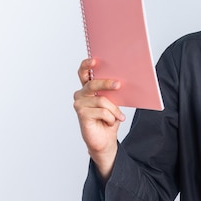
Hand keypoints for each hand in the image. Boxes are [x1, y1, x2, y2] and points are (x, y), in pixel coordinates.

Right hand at [73, 58, 125, 179]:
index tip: (94, 60)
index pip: (84, 72)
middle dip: (106, 83)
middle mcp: (81, 94)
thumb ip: (112, 91)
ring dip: (114, 110)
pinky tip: (111, 122)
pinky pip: (102, 111)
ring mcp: (80, 104)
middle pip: (92, 84)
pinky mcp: (82, 115)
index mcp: (88, 88)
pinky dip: (111, 117)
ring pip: (102, 100)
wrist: (106, 139)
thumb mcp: (113, 102)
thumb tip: (120, 81)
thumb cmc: (109, 118)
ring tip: (119, 117)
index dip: (87, 65)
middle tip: (118, 84)